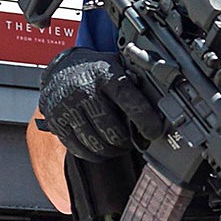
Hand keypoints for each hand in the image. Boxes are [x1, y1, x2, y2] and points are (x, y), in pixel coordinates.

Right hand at [37, 47, 161, 160]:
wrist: (61, 68)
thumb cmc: (97, 71)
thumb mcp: (120, 67)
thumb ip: (139, 84)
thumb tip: (165, 106)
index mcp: (105, 74)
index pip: (129, 100)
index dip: (145, 120)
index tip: (154, 133)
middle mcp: (83, 89)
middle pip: (111, 129)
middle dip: (126, 142)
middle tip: (132, 142)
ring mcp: (66, 106)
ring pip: (95, 143)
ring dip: (111, 150)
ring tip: (117, 145)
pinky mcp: (55, 121)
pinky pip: (77, 148)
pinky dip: (93, 154)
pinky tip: (100, 148)